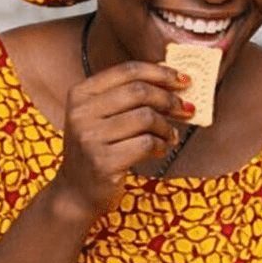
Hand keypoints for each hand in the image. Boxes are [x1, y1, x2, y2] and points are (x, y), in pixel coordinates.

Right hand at [52, 61, 191, 217]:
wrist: (76, 192)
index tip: (183, 80)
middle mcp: (81, 113)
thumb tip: (168, 74)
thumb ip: (127, 94)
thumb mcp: (100, 116)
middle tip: (185, 109)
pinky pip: (146, 144)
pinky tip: (160, 150)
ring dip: (167, 127)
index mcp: (80, 94)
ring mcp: (90, 138)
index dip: (160, 73)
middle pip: (139, 92)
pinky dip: (161, 146)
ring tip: (170, 136)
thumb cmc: (96, 149)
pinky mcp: (103, 162)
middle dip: (169, 99)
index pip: (127, 70)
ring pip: (146, 118)